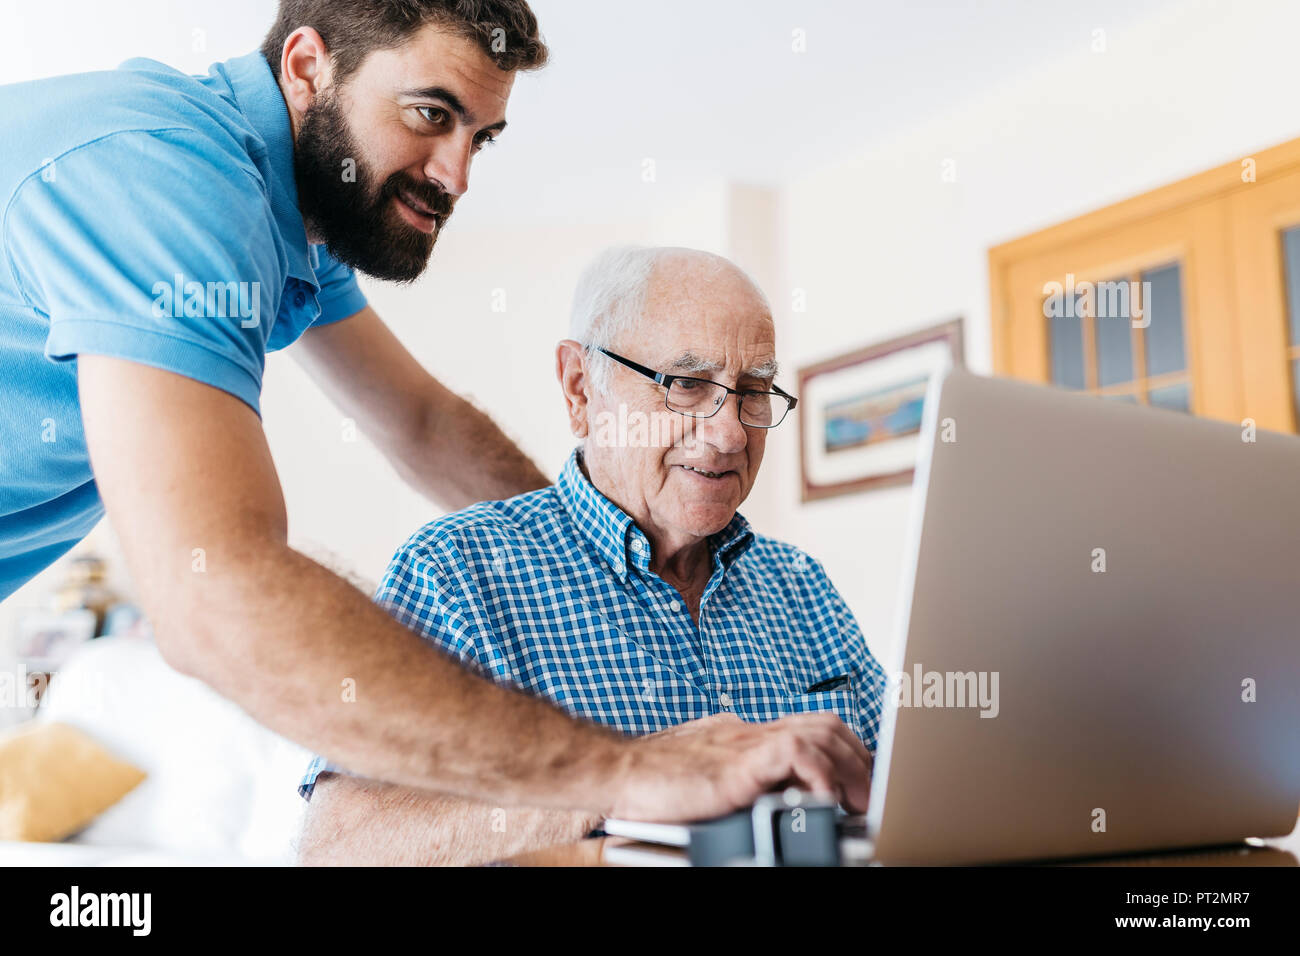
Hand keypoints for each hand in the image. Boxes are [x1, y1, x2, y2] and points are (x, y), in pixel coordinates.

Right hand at [606, 713, 872, 822]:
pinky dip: (819, 776)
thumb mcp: (709, 776)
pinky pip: (795, 754)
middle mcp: (751, 731)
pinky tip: (824, 800)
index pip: (810, 727)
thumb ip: (741, 779)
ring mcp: (746, 742)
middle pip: (825, 724)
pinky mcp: (738, 761)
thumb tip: (774, 801)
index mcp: (745, 735)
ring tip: (857, 802)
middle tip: (869, 795)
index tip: (860, 776)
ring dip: (848, 769)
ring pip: (820, 734)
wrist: (617, 771)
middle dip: (858, 758)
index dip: (843, 749)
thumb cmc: (652, 780)